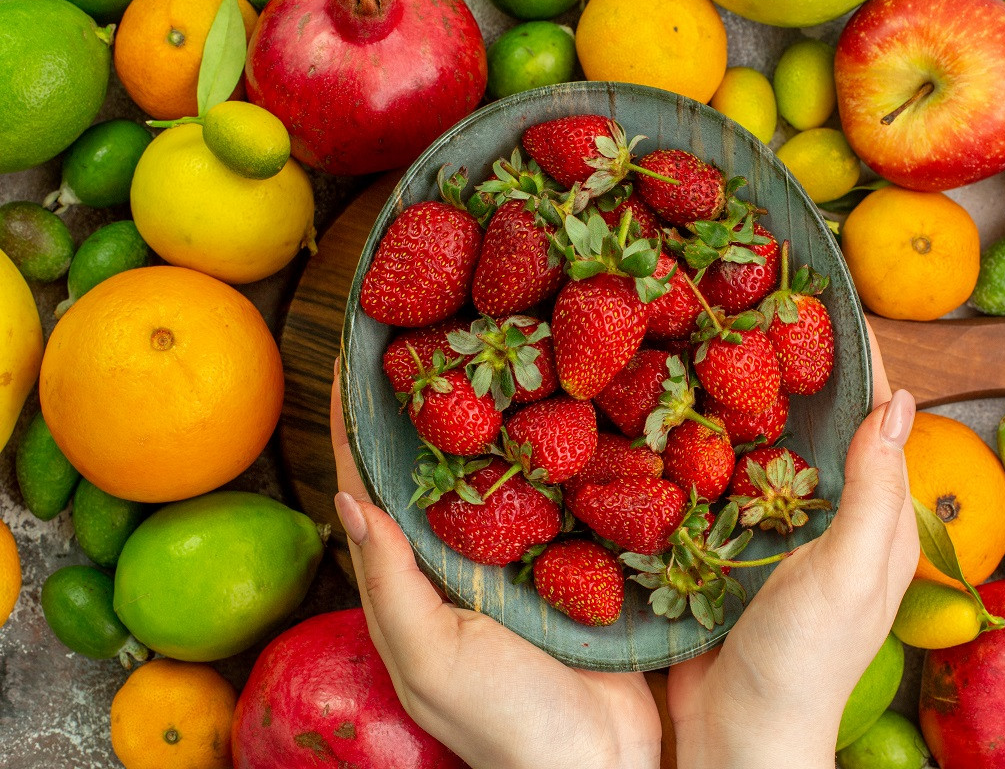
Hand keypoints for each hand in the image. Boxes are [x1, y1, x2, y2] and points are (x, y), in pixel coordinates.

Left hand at [329, 363, 661, 768]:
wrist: (601, 762)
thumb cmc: (505, 720)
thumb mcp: (431, 659)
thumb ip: (390, 585)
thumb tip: (348, 499)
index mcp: (412, 582)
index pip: (369, 490)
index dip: (354, 427)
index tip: (348, 361)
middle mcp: (460, 561)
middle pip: (434, 468)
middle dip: (429, 406)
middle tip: (435, 332)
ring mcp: (519, 558)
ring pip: (499, 472)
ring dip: (496, 418)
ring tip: (502, 349)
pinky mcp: (574, 559)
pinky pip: (561, 495)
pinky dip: (561, 453)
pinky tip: (572, 409)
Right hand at [667, 327, 919, 767]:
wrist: (735, 735)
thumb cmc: (803, 661)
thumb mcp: (850, 571)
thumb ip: (874, 491)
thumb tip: (900, 401)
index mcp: (878, 522)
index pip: (878, 423)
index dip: (859, 365)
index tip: (827, 301)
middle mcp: (832, 520)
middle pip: (820, 428)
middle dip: (793, 373)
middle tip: (752, 311)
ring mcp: (777, 535)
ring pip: (765, 451)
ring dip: (743, 406)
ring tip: (710, 344)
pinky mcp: (727, 549)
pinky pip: (720, 486)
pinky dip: (706, 451)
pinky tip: (677, 418)